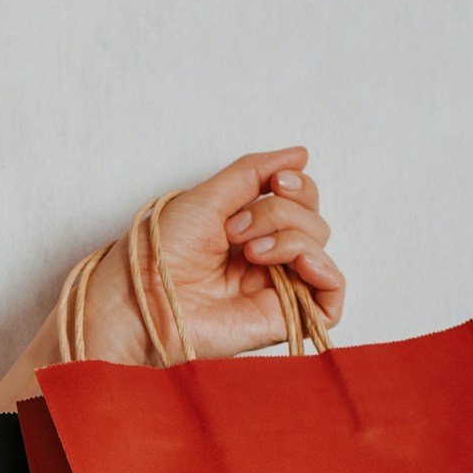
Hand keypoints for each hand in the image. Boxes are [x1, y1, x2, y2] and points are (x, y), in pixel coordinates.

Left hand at [73, 145, 346, 364]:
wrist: (141, 299)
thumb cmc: (160, 253)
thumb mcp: (209, 196)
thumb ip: (255, 172)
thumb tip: (301, 154)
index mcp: (249, 229)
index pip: (300, 200)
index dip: (296, 185)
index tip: (274, 183)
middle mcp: (266, 259)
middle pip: (312, 220)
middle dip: (280, 212)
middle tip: (234, 230)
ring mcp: (274, 289)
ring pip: (319, 248)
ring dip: (290, 237)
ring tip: (248, 251)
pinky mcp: (283, 319)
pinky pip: (332, 297)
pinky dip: (325, 270)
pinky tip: (298, 263)